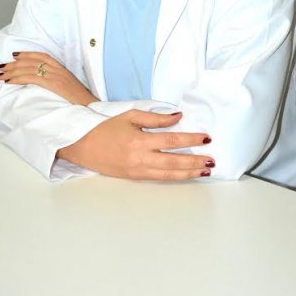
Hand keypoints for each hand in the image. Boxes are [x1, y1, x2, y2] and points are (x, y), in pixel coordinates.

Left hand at [0, 51, 97, 105]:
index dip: (28, 54)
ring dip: (13, 71)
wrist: (91, 108)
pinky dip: (18, 78)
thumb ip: (58, 86)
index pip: (42, 56)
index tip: (16, 55)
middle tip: (2, 66)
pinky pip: (32, 77)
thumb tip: (44, 89)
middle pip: (33, 61)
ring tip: (1, 74)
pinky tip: (10, 81)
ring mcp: (56, 76)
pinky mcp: (54, 83)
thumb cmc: (81, 104)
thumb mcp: (69, 91)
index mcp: (63, 70)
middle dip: (15, 63)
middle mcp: (59, 70)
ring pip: (30, 68)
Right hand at [58, 110, 214, 180]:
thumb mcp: (129, 116)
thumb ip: (154, 118)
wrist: (83, 147)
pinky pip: (160, 179)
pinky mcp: (135, 178)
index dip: (190, 140)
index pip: (171, 140)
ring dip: (189, 173)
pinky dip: (176, 177)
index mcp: (139, 140)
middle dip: (194, 161)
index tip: (205, 138)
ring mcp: (138, 171)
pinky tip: (187, 175)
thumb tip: (177, 117)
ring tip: (205, 170)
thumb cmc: (106, 129)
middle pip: (173, 162)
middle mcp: (140, 158)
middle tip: (211, 160)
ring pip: (169, 174)